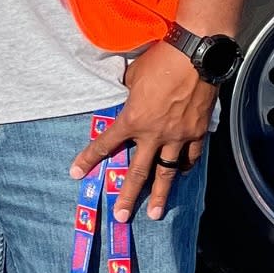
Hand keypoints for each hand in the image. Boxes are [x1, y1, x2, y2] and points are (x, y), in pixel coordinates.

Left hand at [68, 42, 216, 222]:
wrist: (196, 56)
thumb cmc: (159, 61)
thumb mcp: (133, 76)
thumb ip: (129, 94)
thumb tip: (129, 98)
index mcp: (133, 119)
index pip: (105, 143)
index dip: (89, 159)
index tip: (76, 173)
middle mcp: (154, 134)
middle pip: (138, 171)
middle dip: (128, 196)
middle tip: (121, 216)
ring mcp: (178, 136)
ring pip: (168, 172)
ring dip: (162, 194)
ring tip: (157, 213)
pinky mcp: (198, 132)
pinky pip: (191, 156)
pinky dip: (186, 166)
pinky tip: (182, 173)